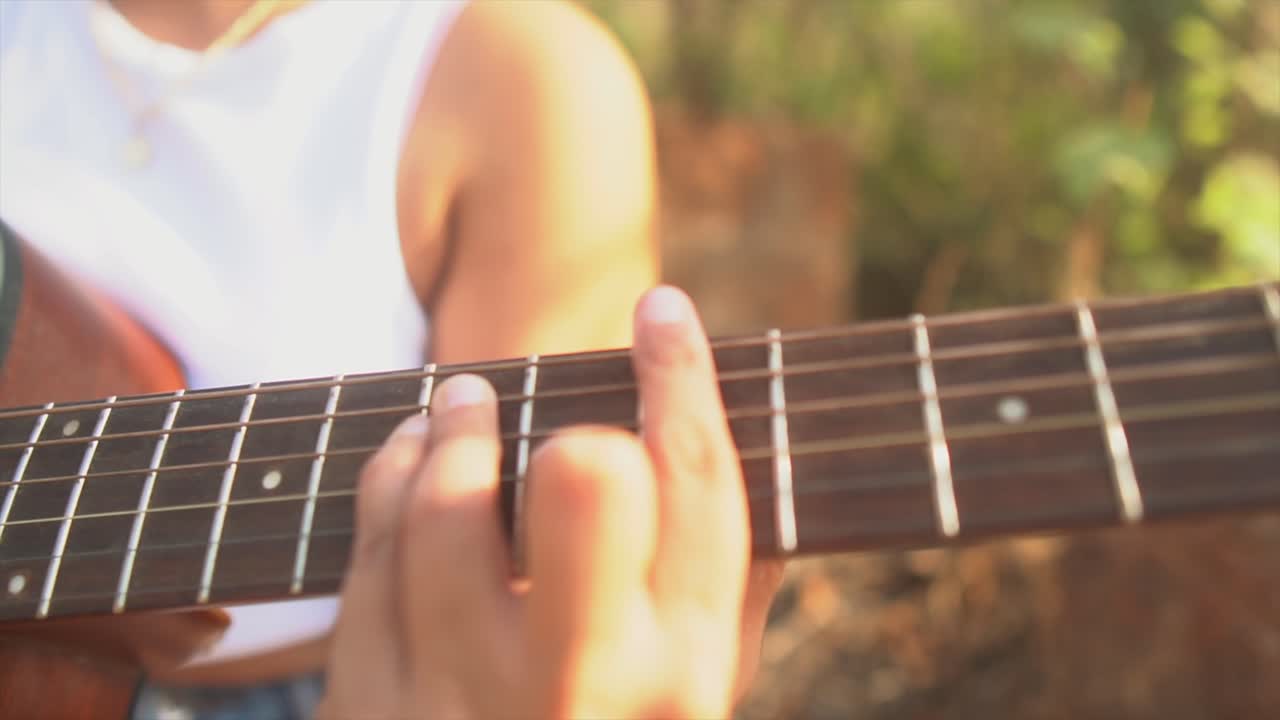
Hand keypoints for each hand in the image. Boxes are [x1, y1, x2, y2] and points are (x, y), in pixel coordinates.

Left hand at [318, 286, 781, 718]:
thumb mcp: (701, 695)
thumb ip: (728, 584)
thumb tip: (718, 436)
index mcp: (683, 673)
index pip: (697, 489)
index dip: (682, 380)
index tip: (663, 311)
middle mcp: (582, 686)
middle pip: (588, 486)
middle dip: (568, 413)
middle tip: (531, 388)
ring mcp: (463, 696)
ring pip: (447, 505)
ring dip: (451, 431)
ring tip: (456, 403)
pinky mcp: (370, 703)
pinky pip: (367, 554)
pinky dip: (385, 482)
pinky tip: (407, 458)